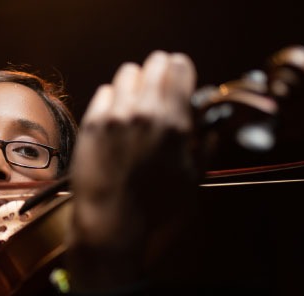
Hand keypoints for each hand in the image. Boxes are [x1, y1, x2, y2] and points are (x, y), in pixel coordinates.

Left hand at [65, 50, 199, 292]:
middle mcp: (145, 113)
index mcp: (175, 123)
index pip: (179, 68)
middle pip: (154, 63)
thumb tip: (211, 129)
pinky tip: (117, 116)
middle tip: (159, 89)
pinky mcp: (92, 123)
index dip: (181, 70)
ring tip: (137, 103)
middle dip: (160, 72)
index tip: (180, 76)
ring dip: (136, 83)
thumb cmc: (155, 209)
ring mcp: (115, 116)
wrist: (110, 223)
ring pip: (128, 72)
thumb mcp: (193, 180)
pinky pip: (105, 91)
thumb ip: (205, 147)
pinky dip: (113, 99)